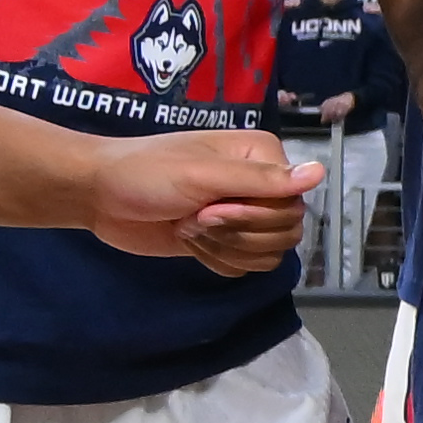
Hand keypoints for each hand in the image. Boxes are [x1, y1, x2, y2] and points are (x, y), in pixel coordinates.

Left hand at [77, 126, 313, 269]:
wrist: (101, 196)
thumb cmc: (146, 174)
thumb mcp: (202, 174)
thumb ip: (262, 179)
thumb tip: (321, 173)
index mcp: (262, 157)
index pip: (293, 204)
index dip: (254, 216)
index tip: (209, 208)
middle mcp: (260, 184)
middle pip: (286, 231)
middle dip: (236, 234)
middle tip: (195, 218)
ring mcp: (243, 214)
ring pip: (269, 253)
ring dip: (225, 248)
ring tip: (190, 229)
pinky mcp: (225, 241)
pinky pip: (247, 266)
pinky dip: (218, 261)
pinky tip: (190, 243)